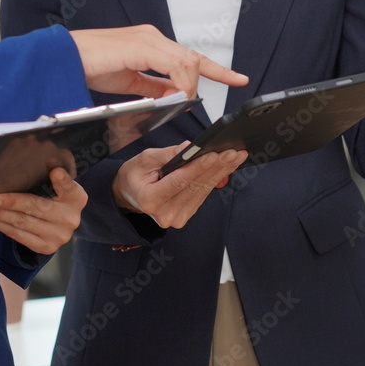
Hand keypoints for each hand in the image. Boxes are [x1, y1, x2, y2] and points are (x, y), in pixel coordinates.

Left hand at [0, 167, 87, 254]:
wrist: (59, 225)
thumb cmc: (53, 197)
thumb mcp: (55, 183)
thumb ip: (45, 173)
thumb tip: (37, 159)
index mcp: (76, 197)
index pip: (69, 187)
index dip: (62, 180)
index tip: (54, 171)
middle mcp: (70, 218)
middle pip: (36, 207)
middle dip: (9, 202)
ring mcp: (59, 235)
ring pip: (21, 223)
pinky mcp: (46, 247)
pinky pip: (17, 235)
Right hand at [70, 25, 248, 97]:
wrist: (64, 60)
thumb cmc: (90, 68)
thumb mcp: (130, 83)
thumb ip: (152, 88)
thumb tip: (174, 97)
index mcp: (151, 45)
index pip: (189, 57)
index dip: (216, 68)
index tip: (237, 78)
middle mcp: (152, 38)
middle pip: (193, 57)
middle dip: (216, 72)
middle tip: (230, 84)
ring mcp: (147, 40)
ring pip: (186, 60)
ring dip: (190, 84)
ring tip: (185, 101)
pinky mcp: (139, 46)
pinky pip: (171, 64)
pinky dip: (179, 81)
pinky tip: (177, 94)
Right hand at [113, 143, 248, 228]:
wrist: (129, 194)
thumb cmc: (135, 175)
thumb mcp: (144, 159)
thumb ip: (167, 155)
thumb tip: (189, 148)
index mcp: (150, 199)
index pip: (178, 181)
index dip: (197, 168)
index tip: (213, 154)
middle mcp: (164, 213)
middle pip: (195, 186)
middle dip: (215, 167)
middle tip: (232, 152)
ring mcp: (176, 217)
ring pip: (203, 190)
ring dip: (221, 172)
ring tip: (235, 156)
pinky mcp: (185, 215)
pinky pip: (203, 195)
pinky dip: (215, 179)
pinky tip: (226, 166)